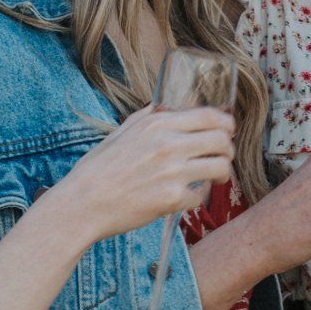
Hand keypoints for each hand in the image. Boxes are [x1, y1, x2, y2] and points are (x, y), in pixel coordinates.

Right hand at [55, 101, 235, 243]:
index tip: (227, 131)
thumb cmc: (96, 170)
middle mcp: (168, 144)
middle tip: (222, 157)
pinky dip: (195, 199)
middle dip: (227, 149)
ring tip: (214, 178)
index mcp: (157, 124)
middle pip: (222, 140)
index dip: (226, 124)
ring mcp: (172, 172)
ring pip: (220, 167)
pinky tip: (184, 198)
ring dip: (222, 173)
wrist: (82, 203)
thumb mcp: (119, 133)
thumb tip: (160, 106)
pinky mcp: (172, 198)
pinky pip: (200, 196)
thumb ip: (143, 118)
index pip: (210, 116)